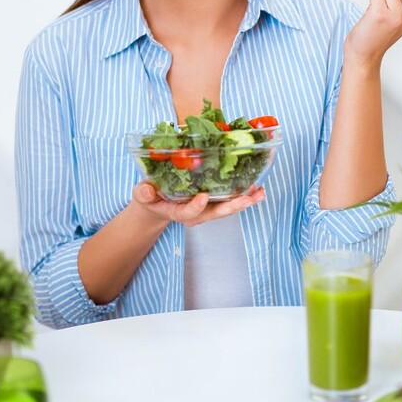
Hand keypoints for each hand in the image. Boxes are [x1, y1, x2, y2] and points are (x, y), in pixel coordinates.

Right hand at [131, 181, 265, 225]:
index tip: (203, 197)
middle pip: (215, 213)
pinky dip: (245, 196)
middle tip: (247, 199)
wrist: (157, 203)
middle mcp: (195, 213)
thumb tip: (146, 190)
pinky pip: (230, 200)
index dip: (196, 206)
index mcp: (178, 211)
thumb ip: (144, 194)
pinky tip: (258, 189)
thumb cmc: (150, 197)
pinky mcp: (213, 202)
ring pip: (227, 208)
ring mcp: (206, 209)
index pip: (187, 213)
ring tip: (259, 193)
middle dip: (232, 206)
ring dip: (244, 201)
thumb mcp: (142, 195)